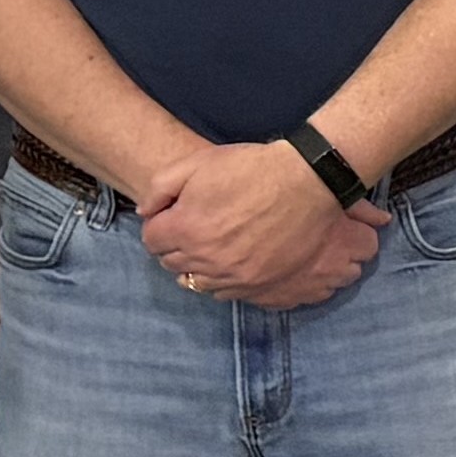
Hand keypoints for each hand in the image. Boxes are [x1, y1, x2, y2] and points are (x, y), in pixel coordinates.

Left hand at [141, 140, 375, 302]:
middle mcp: (206, 259)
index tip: (173, 216)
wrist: (309, 183)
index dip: (159, 225)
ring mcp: (233, 277)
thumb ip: (161, 187)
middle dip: (175, 246)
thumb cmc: (254, 169)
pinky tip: (233, 261)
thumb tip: (146, 212)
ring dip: (197, 266)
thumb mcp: (199, 163)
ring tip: (213, 246)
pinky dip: (222, 280)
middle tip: (193, 228)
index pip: (152, 240)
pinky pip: (225, 293)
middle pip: (171, 264)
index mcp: (186, 229)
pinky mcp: (259, 286)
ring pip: (196, 282)